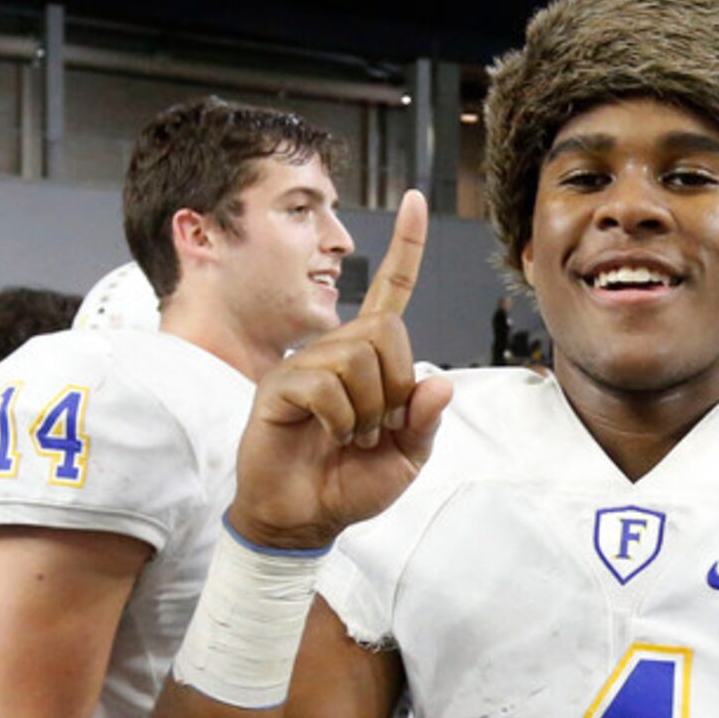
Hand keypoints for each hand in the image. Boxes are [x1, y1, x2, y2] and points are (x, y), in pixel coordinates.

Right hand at [228, 191, 454, 550]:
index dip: (406, 248)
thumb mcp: (406, 458)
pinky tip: (326, 435)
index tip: (415, 200)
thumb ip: (426, 421)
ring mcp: (304, 364)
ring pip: (358, 359)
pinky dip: (340, 420)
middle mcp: (334, 350)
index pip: (390, 292)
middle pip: (385, 332)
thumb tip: (438, 383)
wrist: (304, 518)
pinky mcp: (280, 385)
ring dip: (368, 412)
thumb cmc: (348, 483)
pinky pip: (326, 386)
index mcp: (368, 358)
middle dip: (394, 387)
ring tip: (349, 436)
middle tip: (378, 428)